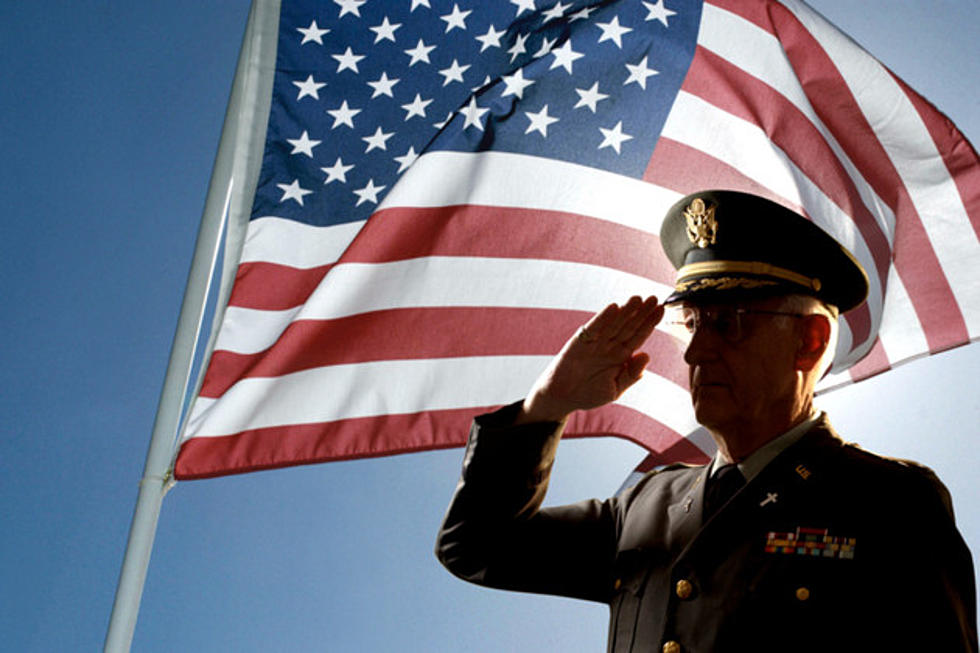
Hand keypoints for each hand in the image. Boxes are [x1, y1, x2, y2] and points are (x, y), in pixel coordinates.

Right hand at [516, 295, 663, 423]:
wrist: (562, 398)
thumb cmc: (589, 394)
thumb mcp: (615, 389)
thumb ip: (631, 375)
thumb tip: (646, 355)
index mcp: (621, 356)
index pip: (639, 336)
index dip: (650, 323)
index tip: (661, 310)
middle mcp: (610, 345)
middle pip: (629, 326)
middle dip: (641, 312)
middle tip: (654, 298)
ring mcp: (596, 342)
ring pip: (614, 324)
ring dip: (626, 311)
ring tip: (638, 299)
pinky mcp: (580, 342)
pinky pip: (594, 328)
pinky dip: (603, 318)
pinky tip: (614, 308)